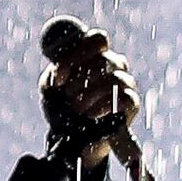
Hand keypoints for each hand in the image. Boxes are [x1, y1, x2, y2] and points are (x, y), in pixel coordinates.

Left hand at [41, 25, 140, 162]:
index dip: (79, 53)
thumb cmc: (61, 109)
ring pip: (114, 79)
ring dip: (90, 95)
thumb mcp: (49, 88)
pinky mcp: (131, 104)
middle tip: (68, 94)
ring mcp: (125, 84)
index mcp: (95, 55)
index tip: (61, 73)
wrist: (71, 140)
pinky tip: (91, 115)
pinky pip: (124, 97)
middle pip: (105, 59)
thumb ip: (53, 74)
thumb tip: (59, 71)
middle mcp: (114, 66)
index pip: (97, 40)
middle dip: (81, 78)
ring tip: (77, 109)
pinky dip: (103, 106)